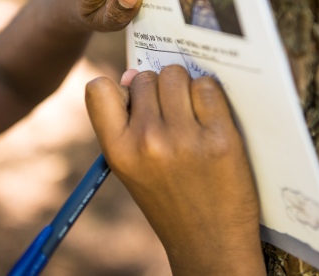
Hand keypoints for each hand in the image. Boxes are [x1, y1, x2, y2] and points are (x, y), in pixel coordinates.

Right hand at [85, 66, 263, 275]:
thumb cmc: (170, 200)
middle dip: (158, 89)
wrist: (210, 244)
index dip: (118, 87)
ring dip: (184, 87)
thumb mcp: (131, 168)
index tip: (134, 97)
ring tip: (192, 114)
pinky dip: (209, 95)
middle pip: (147, 77)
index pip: (98, 88)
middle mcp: (147, 141)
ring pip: (177, 75)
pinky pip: (208, 87)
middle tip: (172, 115)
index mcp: (118, 150)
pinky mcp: (220, 137)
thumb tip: (132, 74)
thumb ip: (126, 122)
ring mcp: (185, 138)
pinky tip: (211, 117)